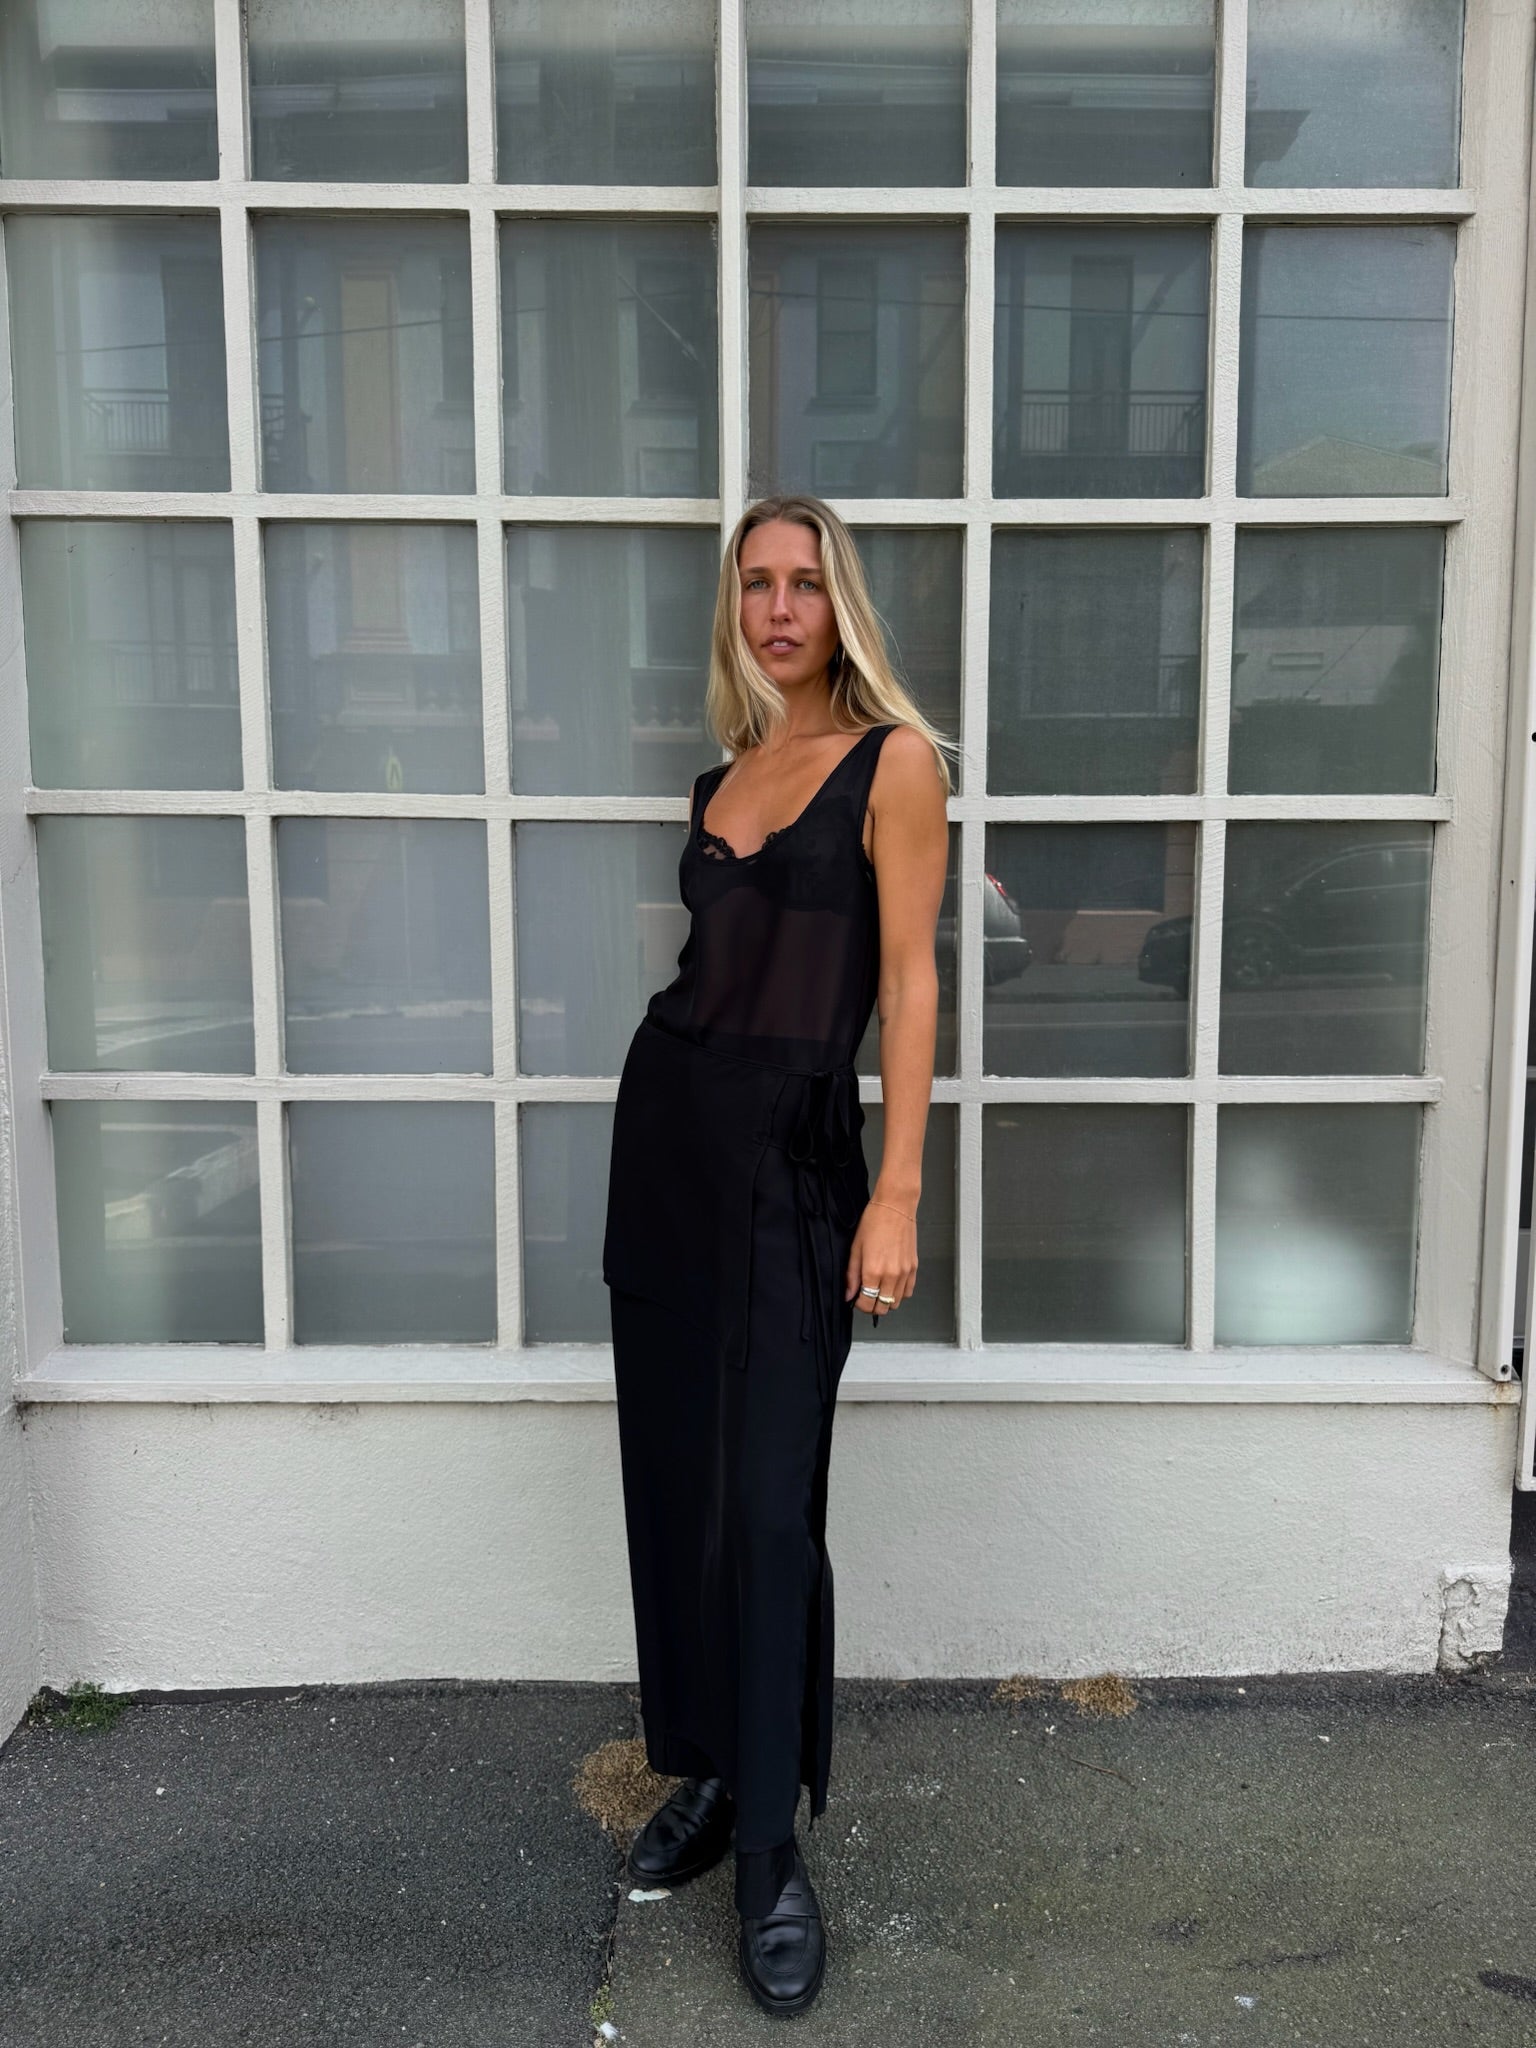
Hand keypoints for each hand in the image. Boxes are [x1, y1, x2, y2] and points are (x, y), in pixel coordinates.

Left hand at [846, 1199, 916, 1320]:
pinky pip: (908, 1292)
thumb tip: (849, 1294)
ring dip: (885, 1300)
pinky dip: (898, 1293)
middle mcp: (891, 1275)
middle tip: (866, 1295)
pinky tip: (890, 1284)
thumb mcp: (855, 1248)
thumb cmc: (874, 1222)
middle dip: (872, 1306)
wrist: (896, 1206)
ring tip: (878, 1289)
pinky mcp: (913, 1268)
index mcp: (873, 1271)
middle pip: (882, 1308)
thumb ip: (852, 1275)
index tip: (856, 1299)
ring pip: (896, 1303)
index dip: (859, 1305)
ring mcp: (905, 1272)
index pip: (867, 1303)